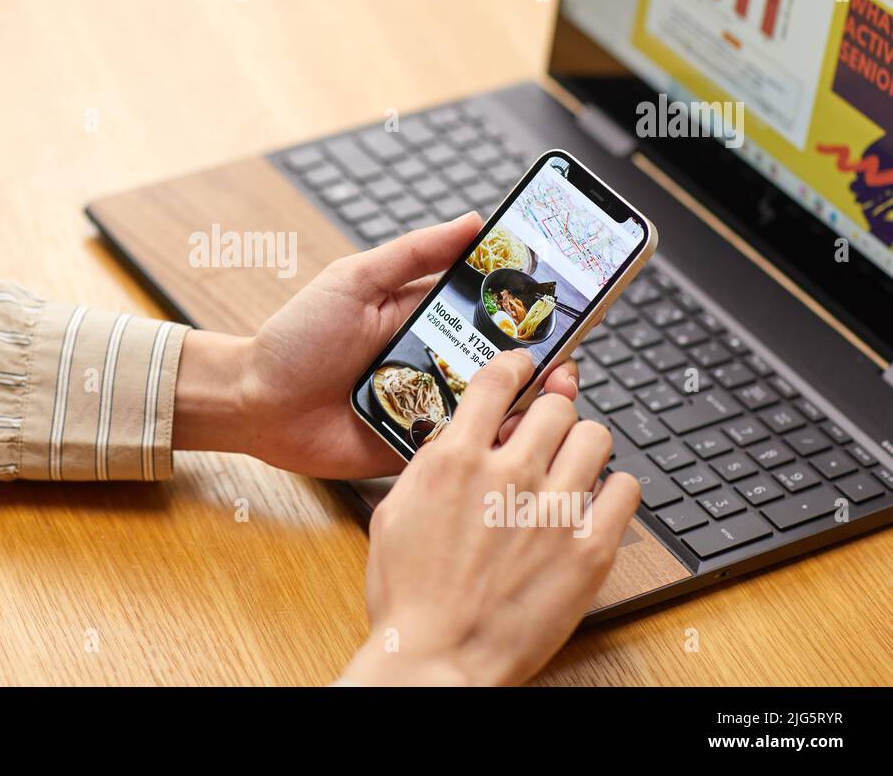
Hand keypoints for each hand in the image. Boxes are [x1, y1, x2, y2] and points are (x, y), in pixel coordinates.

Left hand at [172, 214, 578, 477]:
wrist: (256, 402)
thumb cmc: (297, 337)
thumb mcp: (353, 281)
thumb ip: (412, 254)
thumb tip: (473, 221)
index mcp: (424, 317)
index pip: (490, 307)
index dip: (529, 302)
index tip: (572, 292)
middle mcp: (433, 361)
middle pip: (502, 360)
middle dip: (540, 356)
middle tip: (571, 351)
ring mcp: (428, 407)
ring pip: (490, 406)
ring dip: (522, 400)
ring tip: (554, 391)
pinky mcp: (416, 448)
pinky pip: (461, 447)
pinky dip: (486, 442)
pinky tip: (509, 433)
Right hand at [340, 350, 640, 685]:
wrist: (436, 658)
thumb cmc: (409, 596)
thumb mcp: (396, 512)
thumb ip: (431, 464)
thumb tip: (462, 433)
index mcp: (455, 460)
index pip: (499, 380)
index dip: (517, 364)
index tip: (526, 366)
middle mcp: (508, 474)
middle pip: (556, 405)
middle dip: (552, 413)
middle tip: (548, 432)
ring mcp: (552, 511)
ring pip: (596, 437)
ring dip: (584, 446)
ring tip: (574, 466)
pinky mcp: (588, 550)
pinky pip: (626, 489)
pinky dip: (615, 489)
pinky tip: (596, 502)